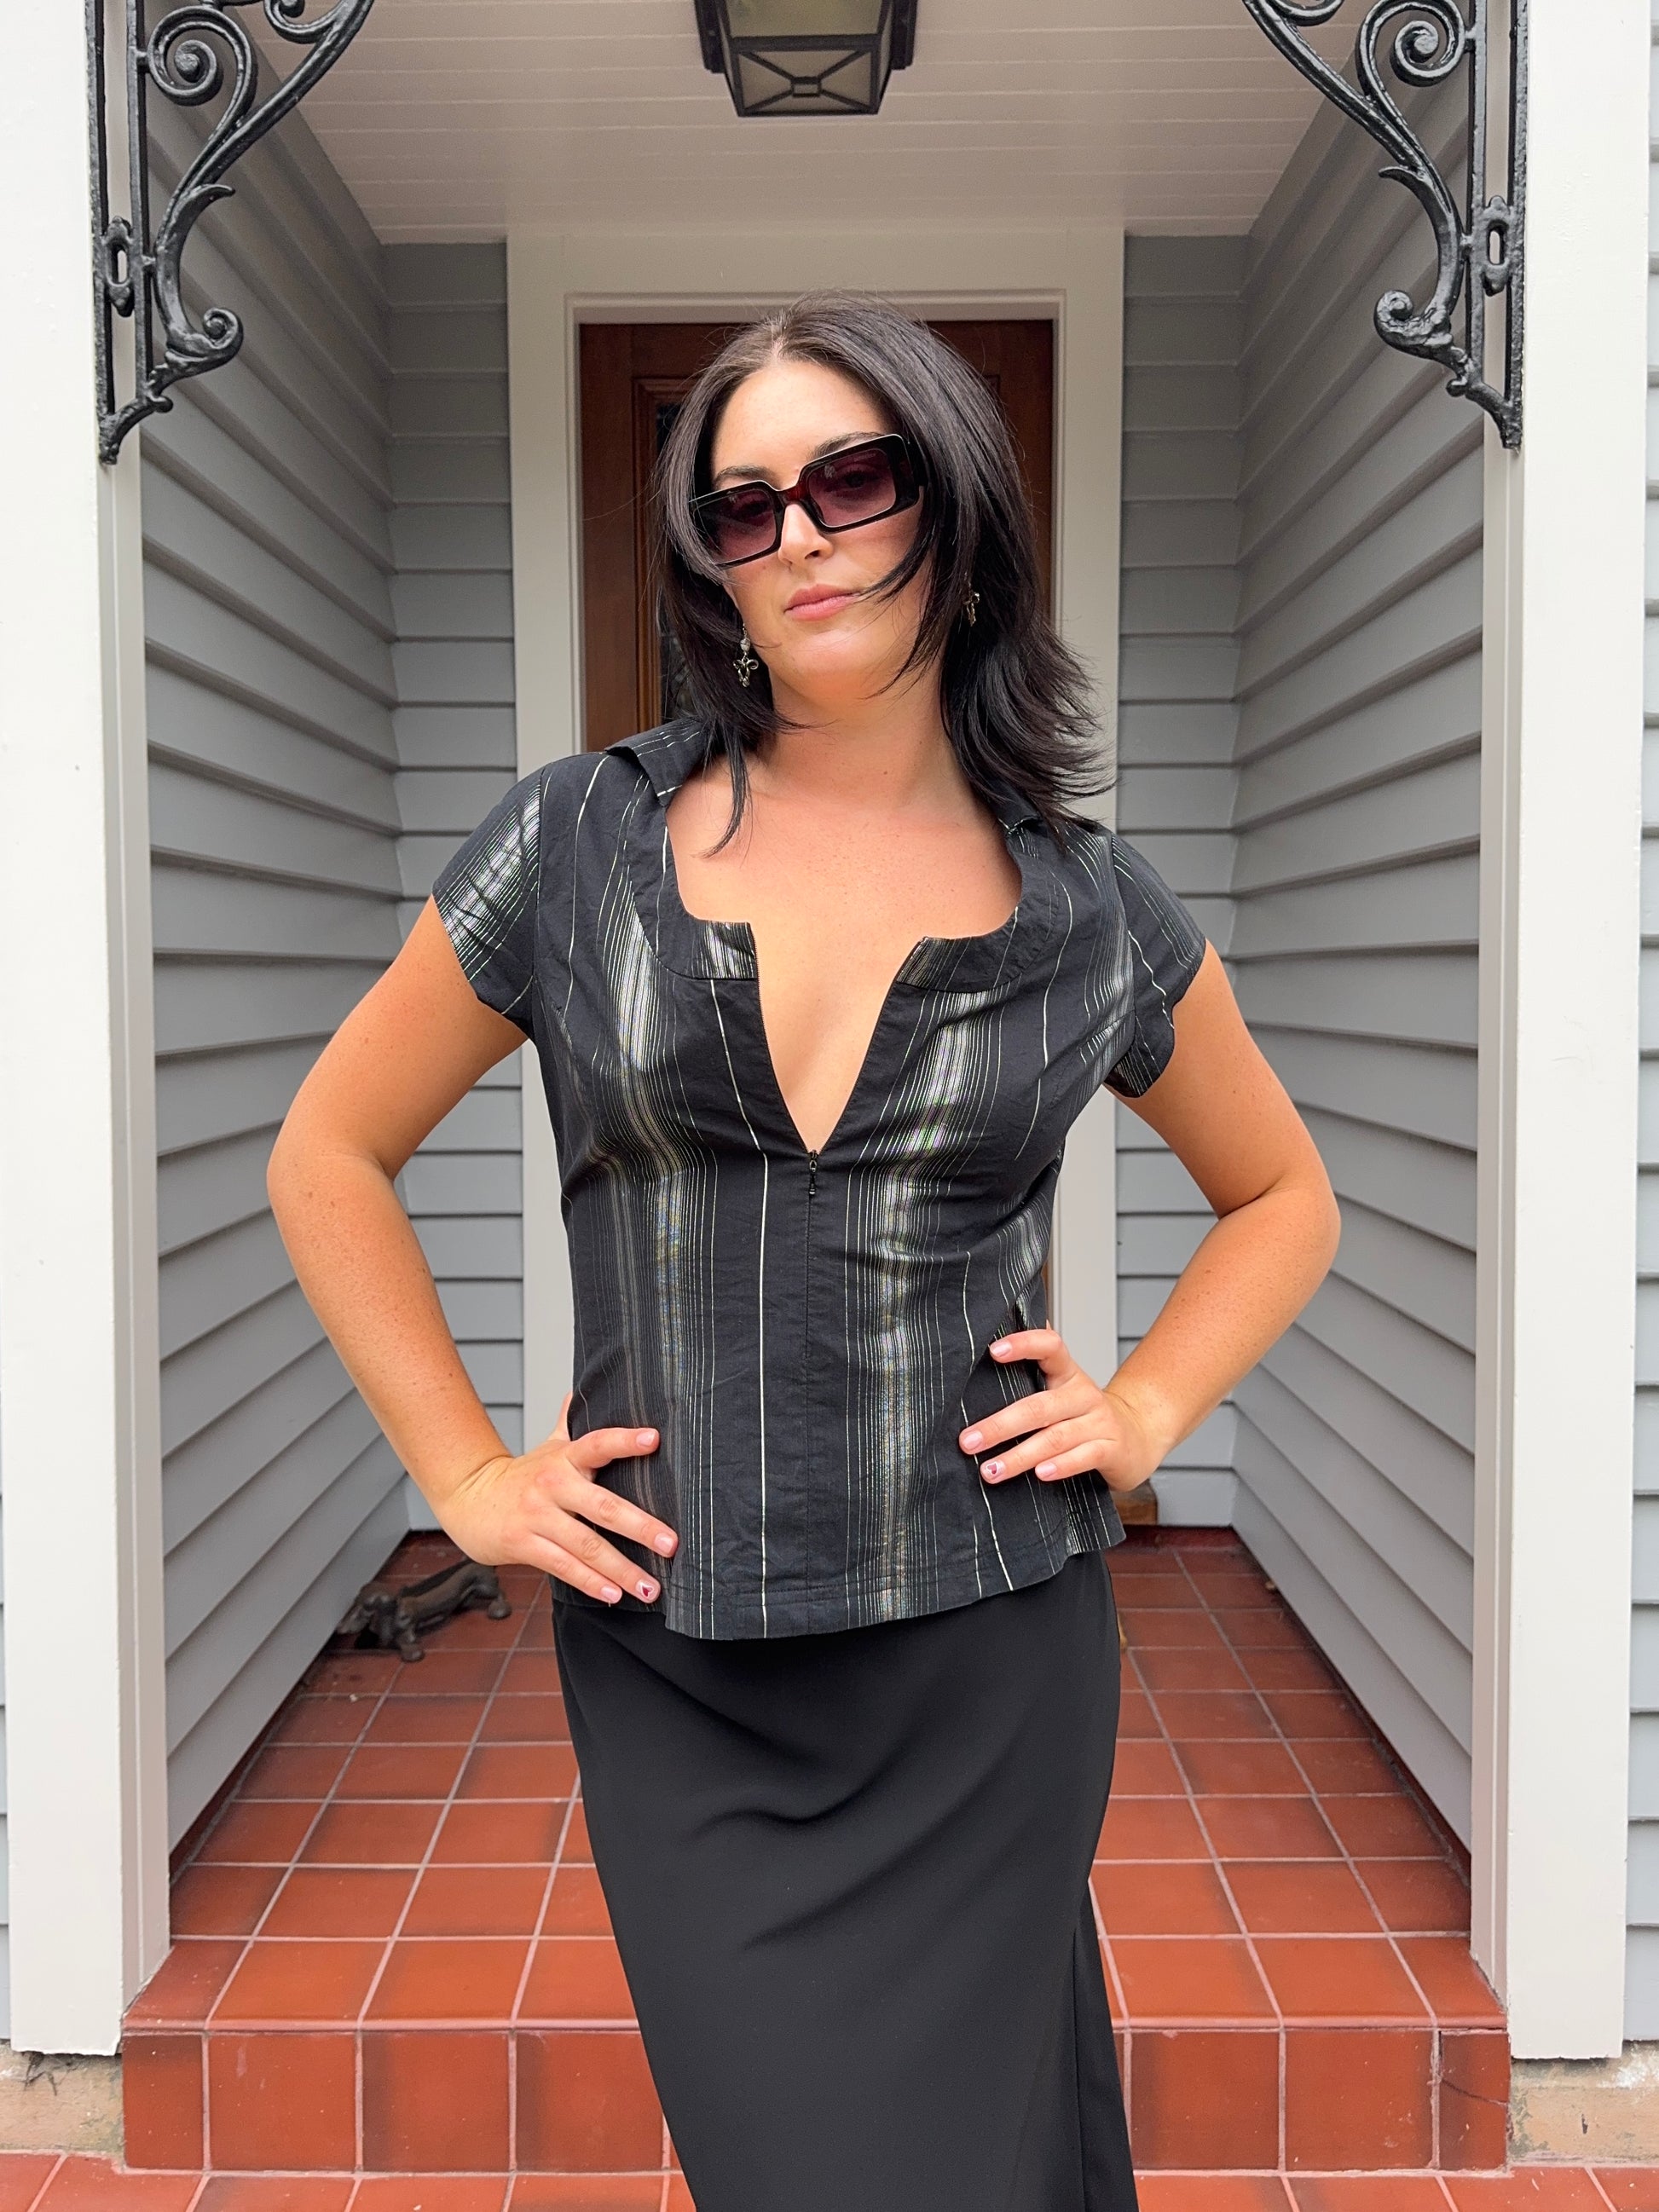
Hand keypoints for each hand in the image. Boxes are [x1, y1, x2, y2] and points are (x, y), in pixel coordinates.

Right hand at [439, 1394, 677, 1604]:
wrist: (467, 1498)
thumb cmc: (520, 1475)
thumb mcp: (548, 1445)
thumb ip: (572, 1421)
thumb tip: (587, 1389)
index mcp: (563, 1458)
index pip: (597, 1443)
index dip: (625, 1440)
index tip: (654, 1439)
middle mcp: (552, 1485)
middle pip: (603, 1506)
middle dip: (640, 1527)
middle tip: (671, 1544)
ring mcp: (537, 1516)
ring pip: (586, 1545)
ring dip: (622, 1569)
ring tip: (651, 1588)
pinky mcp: (523, 1544)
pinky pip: (563, 1567)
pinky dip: (590, 1582)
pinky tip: (614, 1595)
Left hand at [958, 1328, 1166, 1495]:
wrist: (1137, 1436)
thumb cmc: (1084, 1415)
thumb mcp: (1062, 1389)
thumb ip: (1033, 1374)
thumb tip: (990, 1349)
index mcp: (1067, 1374)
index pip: (1049, 1347)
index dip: (1024, 1344)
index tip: (994, 1351)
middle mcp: (1083, 1394)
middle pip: (1038, 1407)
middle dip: (999, 1426)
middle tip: (967, 1441)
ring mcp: (1099, 1422)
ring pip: (1055, 1437)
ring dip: (1019, 1455)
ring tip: (990, 1469)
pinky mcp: (1111, 1449)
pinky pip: (1084, 1457)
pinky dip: (1061, 1466)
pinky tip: (1040, 1474)